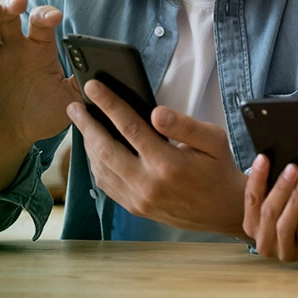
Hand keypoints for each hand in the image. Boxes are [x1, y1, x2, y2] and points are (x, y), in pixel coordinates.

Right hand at [0, 0, 79, 196]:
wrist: (14, 142)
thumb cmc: (42, 116)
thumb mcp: (69, 101)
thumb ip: (84, 86)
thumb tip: (103, 76)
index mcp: (38, 50)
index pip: (40, 23)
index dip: (45, 14)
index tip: (55, 17)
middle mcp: (14, 50)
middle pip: (8, 18)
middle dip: (11, 4)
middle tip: (20, 3)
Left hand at [67, 80, 247, 237]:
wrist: (224, 210)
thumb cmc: (218, 169)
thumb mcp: (214, 139)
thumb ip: (184, 124)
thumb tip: (156, 112)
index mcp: (168, 163)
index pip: (130, 127)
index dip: (108, 104)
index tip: (92, 87)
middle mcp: (148, 184)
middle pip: (105, 149)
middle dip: (86, 124)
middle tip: (73, 106)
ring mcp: (139, 199)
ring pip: (101, 168)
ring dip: (87, 144)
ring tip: (82, 123)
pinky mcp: (135, 207)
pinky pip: (106, 184)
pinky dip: (96, 164)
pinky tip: (95, 149)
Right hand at [242, 154, 297, 261]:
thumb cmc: (293, 212)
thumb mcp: (280, 201)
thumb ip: (273, 188)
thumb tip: (272, 157)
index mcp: (251, 224)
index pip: (251, 198)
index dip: (257, 177)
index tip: (263, 157)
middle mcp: (262, 241)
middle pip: (268, 211)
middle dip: (281, 187)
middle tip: (293, 168)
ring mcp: (281, 251)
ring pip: (283, 224)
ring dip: (294, 200)